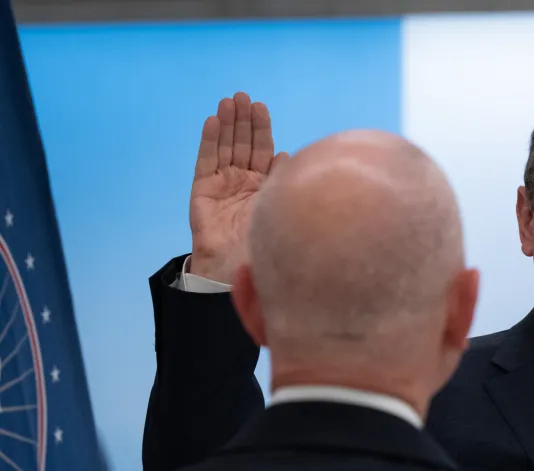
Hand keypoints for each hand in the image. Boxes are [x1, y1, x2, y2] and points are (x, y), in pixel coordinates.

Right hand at [189, 92, 288, 283]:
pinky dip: (208, 141)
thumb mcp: (277, 207)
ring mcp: (222, 184)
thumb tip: (288, 156)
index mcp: (263, 186)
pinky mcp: (203, 190)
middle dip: (243, 120)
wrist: (237, 268)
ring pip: (224, 147)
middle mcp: (242, 182)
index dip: (261, 129)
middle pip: (242, 144)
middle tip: (244, 97)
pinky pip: (206, 161)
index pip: (262, 150)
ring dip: (226, 123)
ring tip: (229, 101)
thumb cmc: (264, 243)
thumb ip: (279, 181)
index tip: (262, 107)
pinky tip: (212, 121)